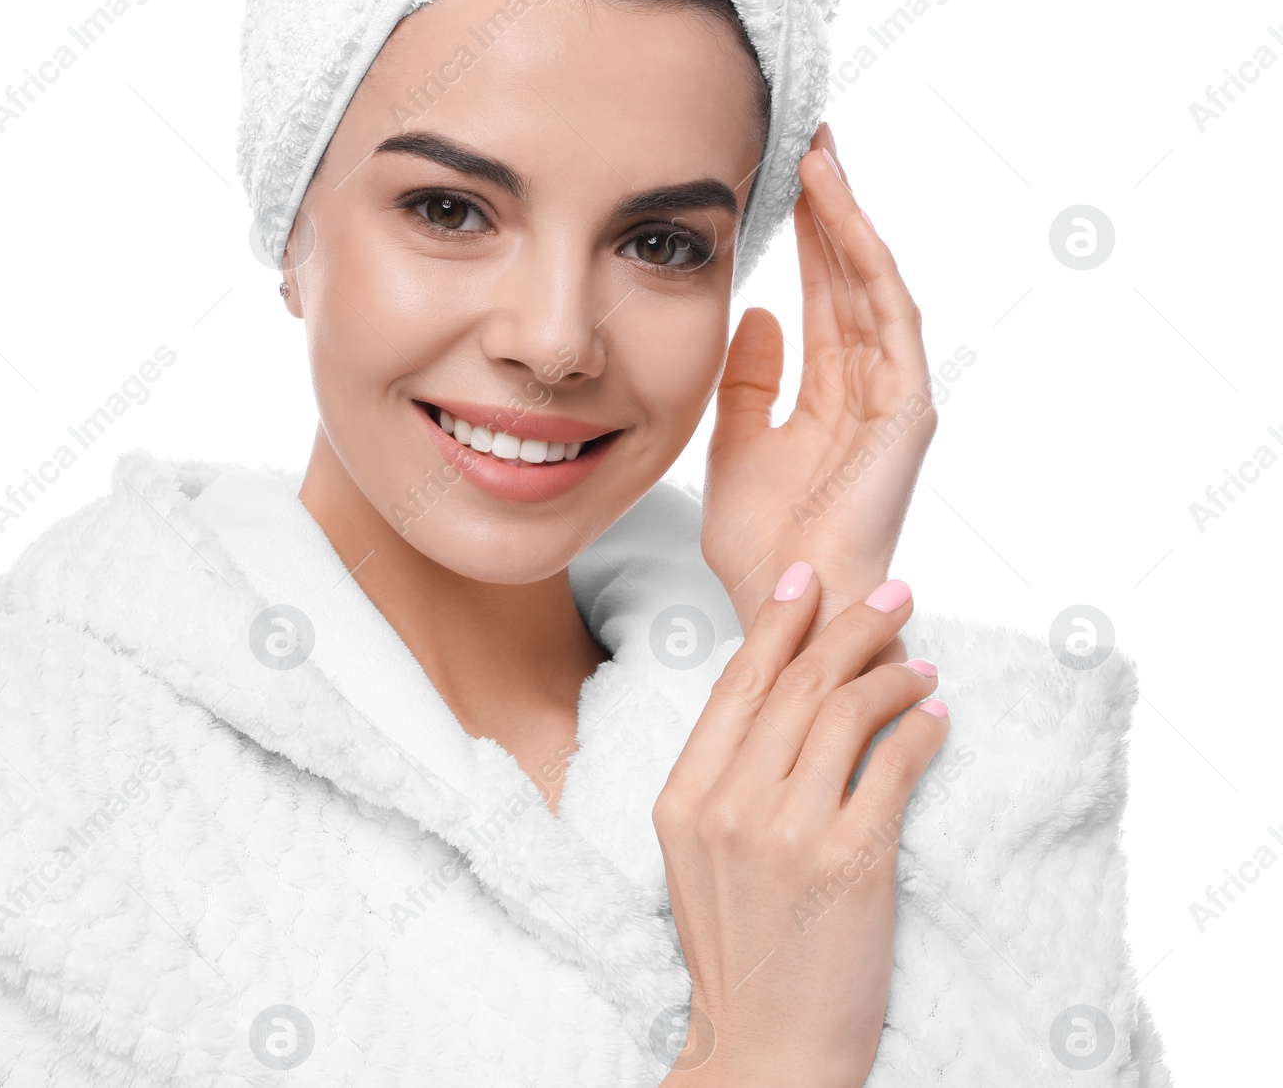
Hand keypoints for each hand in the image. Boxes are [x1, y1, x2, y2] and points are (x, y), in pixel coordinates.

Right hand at [652, 565, 946, 1085]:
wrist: (766, 1048)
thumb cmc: (737, 951)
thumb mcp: (696, 857)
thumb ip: (722, 780)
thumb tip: (782, 700)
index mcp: (683, 799)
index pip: (736, 685)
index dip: (777, 623)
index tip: (808, 580)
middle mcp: (729, 805)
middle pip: (796, 684)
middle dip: (849, 626)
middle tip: (893, 595)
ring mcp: (789, 832)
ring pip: (846, 712)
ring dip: (892, 673)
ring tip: (920, 662)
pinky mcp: (852, 862)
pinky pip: (894, 765)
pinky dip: (921, 728)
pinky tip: (936, 715)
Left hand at [701, 124, 935, 648]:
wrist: (784, 601)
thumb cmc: (762, 540)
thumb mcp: (735, 441)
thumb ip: (749, 379)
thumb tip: (756, 314)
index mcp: (829, 391)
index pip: (821, 294)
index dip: (805, 236)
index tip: (782, 177)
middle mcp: (867, 384)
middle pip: (850, 277)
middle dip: (830, 208)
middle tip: (808, 139)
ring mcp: (892, 395)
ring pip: (872, 285)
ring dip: (848, 220)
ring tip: (820, 158)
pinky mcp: (907, 411)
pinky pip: (890, 320)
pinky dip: (868, 265)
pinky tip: (842, 217)